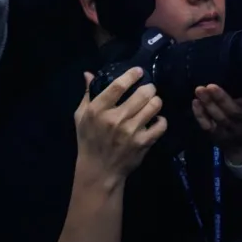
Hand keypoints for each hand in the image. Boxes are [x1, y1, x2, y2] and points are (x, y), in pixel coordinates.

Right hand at [75, 69, 166, 184]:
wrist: (99, 170)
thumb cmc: (89, 140)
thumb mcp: (81, 117)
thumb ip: (87, 94)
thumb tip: (89, 74)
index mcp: (98, 110)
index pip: (118, 86)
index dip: (131, 75)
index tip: (139, 71)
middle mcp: (115, 119)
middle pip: (142, 94)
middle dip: (149, 88)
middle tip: (149, 89)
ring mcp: (131, 131)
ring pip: (154, 106)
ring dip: (156, 101)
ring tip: (153, 102)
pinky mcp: (143, 143)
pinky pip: (161, 124)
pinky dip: (161, 120)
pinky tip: (156, 120)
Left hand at [192, 84, 241, 162]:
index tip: (237, 87)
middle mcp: (241, 125)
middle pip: (231, 111)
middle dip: (220, 98)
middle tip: (209, 86)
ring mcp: (227, 131)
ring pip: (217, 117)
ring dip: (208, 104)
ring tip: (200, 91)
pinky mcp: (215, 135)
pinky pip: (207, 125)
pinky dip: (200, 115)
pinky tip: (195, 103)